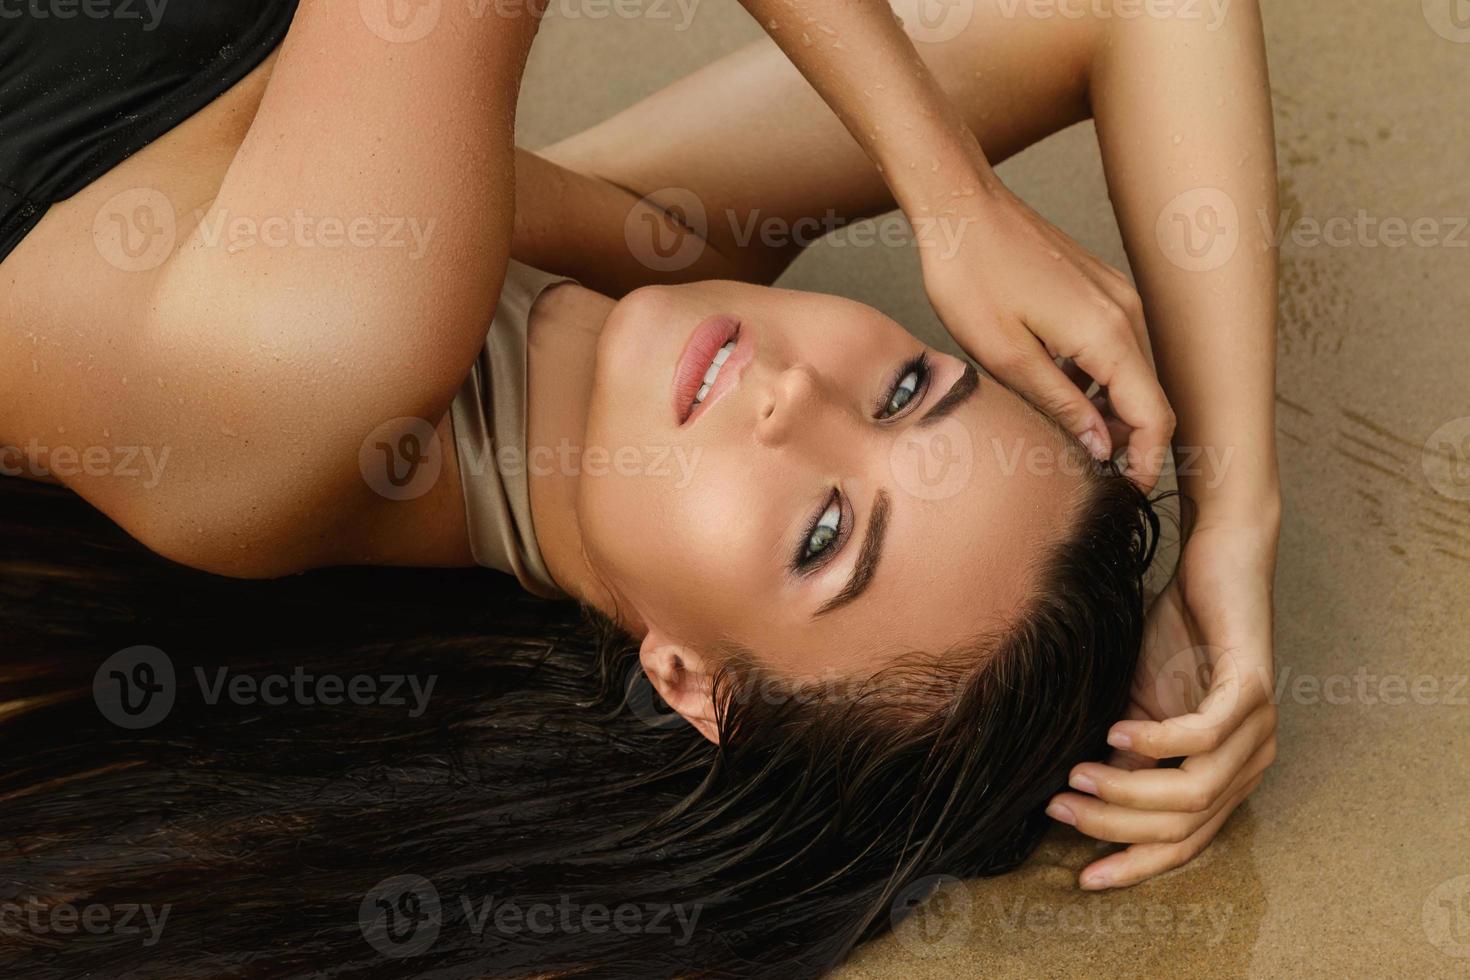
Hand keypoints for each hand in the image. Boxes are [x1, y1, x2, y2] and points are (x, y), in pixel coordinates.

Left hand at [919, 181, 1174, 489]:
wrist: (961, 207)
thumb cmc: (970, 274)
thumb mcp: (1006, 356)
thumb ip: (1060, 405)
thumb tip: (1100, 449)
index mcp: (1107, 333)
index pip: (1154, 415)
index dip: (1144, 461)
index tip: (1122, 491)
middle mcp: (1124, 312)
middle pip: (1149, 396)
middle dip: (1127, 441)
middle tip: (1086, 474)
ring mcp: (1114, 295)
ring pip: (1132, 373)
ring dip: (1109, 411)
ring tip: (1066, 439)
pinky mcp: (1098, 287)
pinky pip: (1114, 346)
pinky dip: (1097, 380)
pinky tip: (1056, 391)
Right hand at [1043, 521, 1278, 888]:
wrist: (1215, 560)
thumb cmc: (1176, 630)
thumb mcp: (1138, 705)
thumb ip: (1125, 757)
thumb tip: (1080, 802)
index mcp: (1229, 772)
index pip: (1185, 842)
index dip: (1134, 864)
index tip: (1082, 878)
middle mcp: (1252, 760)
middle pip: (1184, 827)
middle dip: (1115, 827)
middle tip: (1057, 808)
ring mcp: (1257, 727)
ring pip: (1193, 792)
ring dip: (1126, 791)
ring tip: (1075, 776)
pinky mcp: (1252, 688)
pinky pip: (1201, 737)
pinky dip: (1154, 742)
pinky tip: (1114, 732)